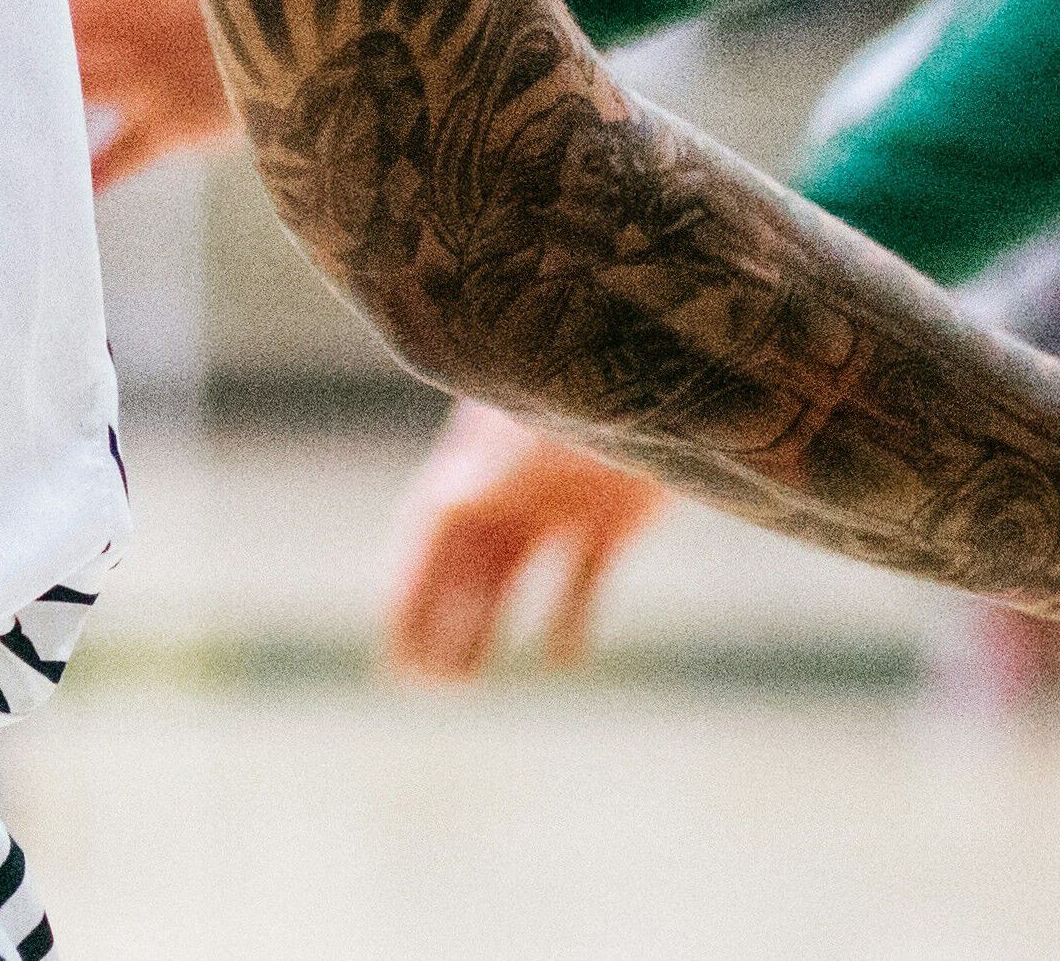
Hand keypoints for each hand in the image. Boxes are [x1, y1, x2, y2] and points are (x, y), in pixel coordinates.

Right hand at [382, 399, 671, 678]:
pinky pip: (584, 578)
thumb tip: (443, 505)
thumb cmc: (582, 390)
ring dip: (487, 624)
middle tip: (429, 686)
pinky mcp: (617, 519)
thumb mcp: (524, 434)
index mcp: (479, 464)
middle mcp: (512, 489)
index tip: (394, 656)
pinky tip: (565, 660)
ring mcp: (562, 504)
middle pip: (464, 567)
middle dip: (440, 623)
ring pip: (513, 578)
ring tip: (467, 679)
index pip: (426, 539)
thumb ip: (486, 470)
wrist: (664, 373)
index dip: (407, 598)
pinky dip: (572, 618)